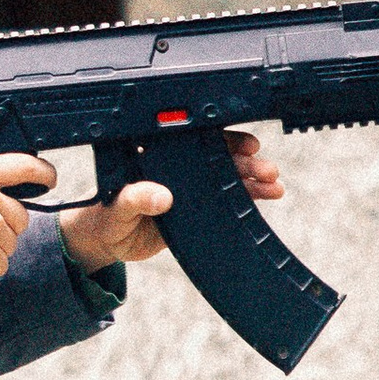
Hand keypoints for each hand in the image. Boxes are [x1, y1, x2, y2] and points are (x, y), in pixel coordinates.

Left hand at [58, 129, 281, 272]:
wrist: (105, 241)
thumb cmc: (105, 216)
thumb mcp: (116, 207)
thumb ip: (134, 199)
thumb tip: (160, 196)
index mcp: (157, 155)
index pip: (195, 138)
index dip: (222, 138)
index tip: (244, 144)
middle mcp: (177, 166)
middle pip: (217, 155)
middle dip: (245, 160)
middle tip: (265, 168)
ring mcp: (189, 186)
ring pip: (226, 176)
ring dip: (251, 177)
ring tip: (273, 183)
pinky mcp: (196, 209)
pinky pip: (226, 200)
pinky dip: (247, 197)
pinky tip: (266, 195)